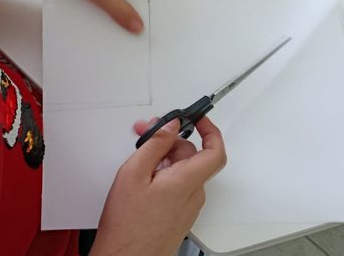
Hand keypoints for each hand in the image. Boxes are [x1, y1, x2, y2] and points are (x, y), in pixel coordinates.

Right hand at [89, 117, 226, 255]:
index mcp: (186, 181)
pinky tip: (144, 177)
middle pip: (191, 156)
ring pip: (183, 170)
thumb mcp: (133, 173)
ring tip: (139, 159)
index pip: (215, 150)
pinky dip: (164, 174)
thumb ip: (155, 144)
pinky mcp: (180, 215)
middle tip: (147, 132)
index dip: (210, 129)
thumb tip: (170, 127)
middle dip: (170, 140)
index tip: (198, 118)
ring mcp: (188, 206)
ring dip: (165, 158)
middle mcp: (193, 194)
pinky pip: (178, 186)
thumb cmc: (127, 226)